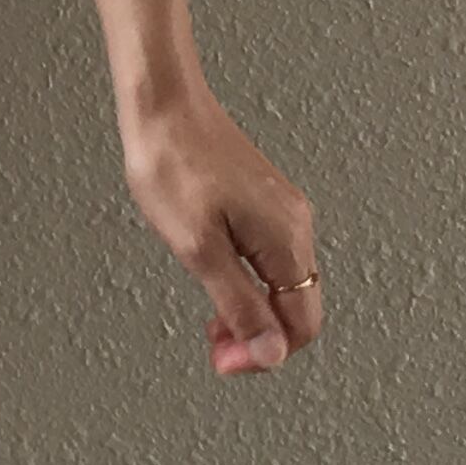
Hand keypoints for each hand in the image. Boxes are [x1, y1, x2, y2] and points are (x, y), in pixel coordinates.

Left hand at [120, 92, 323, 378]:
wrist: (162, 104)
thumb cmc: (172, 164)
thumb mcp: (199, 249)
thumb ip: (239, 305)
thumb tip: (271, 352)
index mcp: (286, 240)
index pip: (303, 325)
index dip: (266, 355)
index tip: (224, 360)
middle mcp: (294, 224)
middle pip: (297, 308)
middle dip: (259, 338)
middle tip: (215, 347)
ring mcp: (281, 209)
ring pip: (283, 284)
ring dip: (252, 312)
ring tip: (212, 320)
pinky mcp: (263, 198)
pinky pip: (270, 258)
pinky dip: (248, 283)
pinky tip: (218, 279)